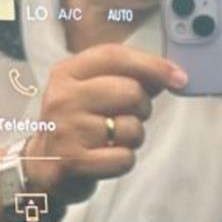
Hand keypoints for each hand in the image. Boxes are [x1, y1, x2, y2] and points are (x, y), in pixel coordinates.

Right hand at [22, 43, 187, 202]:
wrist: (42, 164)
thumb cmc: (79, 124)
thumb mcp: (93, 92)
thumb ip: (128, 78)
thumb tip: (172, 75)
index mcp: (68, 72)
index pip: (116, 56)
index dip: (153, 65)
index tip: (179, 78)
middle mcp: (64, 97)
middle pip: (131, 92)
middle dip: (142, 108)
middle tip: (126, 118)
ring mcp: (66, 129)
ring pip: (131, 128)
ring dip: (132, 138)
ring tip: (110, 140)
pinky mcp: (73, 160)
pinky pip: (124, 158)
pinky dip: (123, 161)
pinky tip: (105, 158)